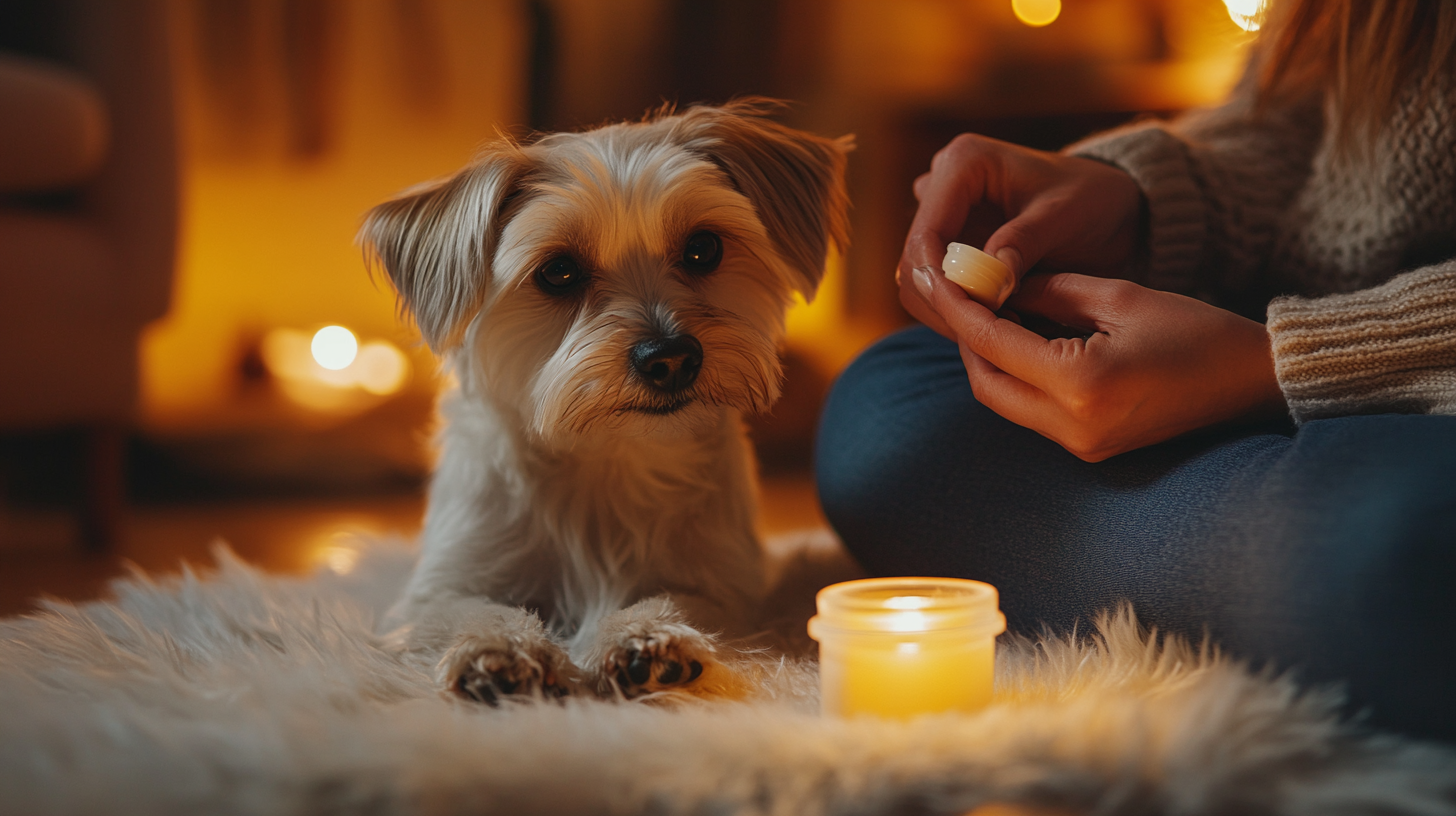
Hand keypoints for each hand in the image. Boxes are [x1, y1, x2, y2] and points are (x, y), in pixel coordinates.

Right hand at [897, 134, 1143, 337]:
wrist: (1108, 207)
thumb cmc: (1093, 200)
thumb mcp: (1065, 217)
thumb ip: (1023, 244)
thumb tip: (985, 285)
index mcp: (963, 163)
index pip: (927, 232)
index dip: (940, 280)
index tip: (972, 316)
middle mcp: (941, 186)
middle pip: (913, 260)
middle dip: (943, 301)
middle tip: (984, 333)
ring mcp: (941, 217)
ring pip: (917, 280)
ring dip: (947, 311)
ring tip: (993, 330)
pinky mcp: (948, 244)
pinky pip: (935, 288)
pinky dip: (957, 311)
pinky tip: (993, 323)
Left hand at [912, 269, 1287, 461]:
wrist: (1251, 383)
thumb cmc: (1196, 331)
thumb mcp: (1118, 296)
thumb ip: (1049, 290)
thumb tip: (992, 284)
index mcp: (1083, 383)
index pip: (995, 345)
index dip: (960, 309)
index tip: (938, 277)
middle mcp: (1074, 426)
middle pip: (986, 384)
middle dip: (967, 339)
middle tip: (959, 294)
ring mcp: (1080, 445)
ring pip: (1003, 402)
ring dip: (988, 359)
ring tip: (986, 312)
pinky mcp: (1088, 449)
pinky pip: (1030, 412)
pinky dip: (1015, 376)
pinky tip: (1018, 339)